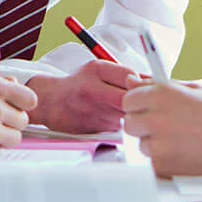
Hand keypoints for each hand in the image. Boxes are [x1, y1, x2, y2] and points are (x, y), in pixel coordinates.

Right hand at [27, 61, 143, 133]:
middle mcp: (93, 97)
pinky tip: (115, 119)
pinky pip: (117, 130)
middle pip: (129, 104)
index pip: (130, 81)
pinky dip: (121, 125)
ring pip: (125, 119)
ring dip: (132, 115)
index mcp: (96, 76)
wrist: (51, 102)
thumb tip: (150, 81)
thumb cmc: (78, 83)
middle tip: (146, 102)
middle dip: (141, 103)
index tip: (151, 87)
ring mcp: (92, 117)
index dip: (144, 86)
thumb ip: (123, 72)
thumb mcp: (99, 68)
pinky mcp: (93, 133)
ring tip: (128, 109)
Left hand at [123, 82, 201, 177]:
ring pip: (142, 145)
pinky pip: (153, 163)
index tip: (151, 109)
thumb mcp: (192, 90)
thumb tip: (131, 81)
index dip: (140, 105)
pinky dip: (165, 161)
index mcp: (161, 95)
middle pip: (129, 123)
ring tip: (183, 142)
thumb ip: (157, 85)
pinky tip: (186, 154)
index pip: (128, 100)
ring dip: (155, 144)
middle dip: (143, 125)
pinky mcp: (161, 167)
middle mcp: (155, 118)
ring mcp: (157, 145)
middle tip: (167, 127)